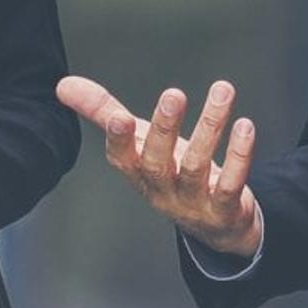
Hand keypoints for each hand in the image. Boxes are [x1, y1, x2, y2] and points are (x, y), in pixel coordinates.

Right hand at [57, 75, 263, 256]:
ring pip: (196, 166)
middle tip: (173, 94)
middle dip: (164, 129)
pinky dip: (238, 156)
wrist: (214, 223)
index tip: (119, 117)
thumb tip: (63, 84)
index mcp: (136, 172)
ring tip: (222, 89)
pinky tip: (244, 126)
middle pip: (157, 163)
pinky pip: (230, 184)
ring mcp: (192, 202)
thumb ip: (103, 112)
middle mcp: (160, 189)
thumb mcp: (137, 142)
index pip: (121, 158)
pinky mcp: (224, 209)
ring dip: (209, 127)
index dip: (119, 141)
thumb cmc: (169, 172)